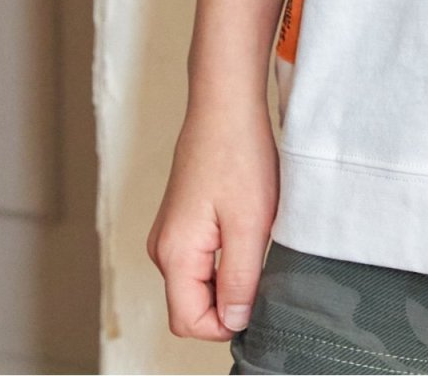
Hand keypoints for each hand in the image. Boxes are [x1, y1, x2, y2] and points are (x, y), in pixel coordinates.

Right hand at [147, 94, 279, 340]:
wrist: (225, 104)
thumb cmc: (237, 153)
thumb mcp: (250, 223)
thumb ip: (240, 280)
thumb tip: (234, 321)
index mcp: (174, 254)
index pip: (189, 323)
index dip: (226, 324)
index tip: (259, 300)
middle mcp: (164, 248)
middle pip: (191, 306)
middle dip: (228, 299)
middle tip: (264, 267)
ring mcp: (170, 233)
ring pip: (198, 282)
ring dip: (229, 275)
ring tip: (257, 240)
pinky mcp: (183, 219)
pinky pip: (201, 258)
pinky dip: (225, 256)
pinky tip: (248, 228)